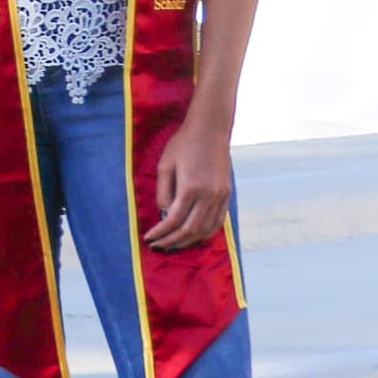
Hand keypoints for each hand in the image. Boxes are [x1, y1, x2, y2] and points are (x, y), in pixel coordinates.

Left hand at [147, 121, 234, 248]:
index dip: (161, 233)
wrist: (210, 131)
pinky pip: (218, 221)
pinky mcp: (227, 195)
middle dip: (173, 241)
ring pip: (207, 229)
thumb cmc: (183, 145)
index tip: (149, 238)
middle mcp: (209, 195)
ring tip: (174, 244)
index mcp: (190, 188)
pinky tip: (194, 236)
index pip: (174, 220)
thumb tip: (164, 214)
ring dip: (189, 241)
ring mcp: (221, 196)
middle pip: (190, 230)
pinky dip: (206, 232)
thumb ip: (163, 192)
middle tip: (159, 246)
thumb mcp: (165, 166)